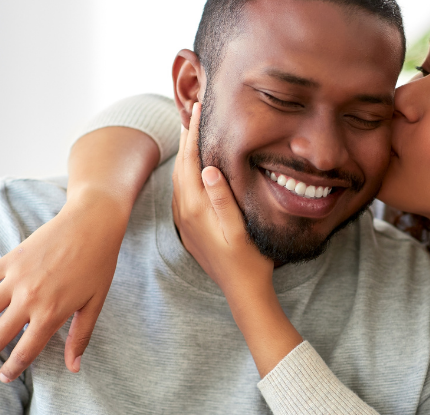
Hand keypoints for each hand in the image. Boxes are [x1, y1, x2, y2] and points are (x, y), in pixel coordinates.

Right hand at [0, 191, 126, 381]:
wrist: (91, 223)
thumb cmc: (98, 265)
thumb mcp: (95, 304)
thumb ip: (80, 337)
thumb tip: (74, 367)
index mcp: (51, 314)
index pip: (26, 350)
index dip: (13, 367)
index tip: (3, 378)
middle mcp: (29, 299)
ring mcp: (17, 278)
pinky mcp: (11, 259)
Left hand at [172, 102, 273, 298]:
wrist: (242, 292)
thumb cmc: (249, 261)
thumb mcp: (240, 229)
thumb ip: (222, 199)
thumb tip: (207, 169)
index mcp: (196, 209)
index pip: (190, 161)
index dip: (193, 133)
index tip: (197, 108)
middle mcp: (185, 213)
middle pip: (181, 165)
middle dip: (186, 137)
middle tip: (193, 110)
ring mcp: (185, 222)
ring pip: (180, 179)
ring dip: (185, 154)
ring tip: (192, 132)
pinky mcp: (189, 228)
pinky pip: (182, 192)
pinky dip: (186, 172)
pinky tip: (194, 168)